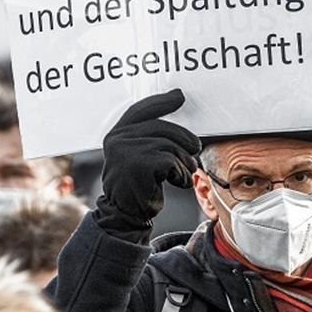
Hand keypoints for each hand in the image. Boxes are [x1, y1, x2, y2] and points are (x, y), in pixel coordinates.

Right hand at [97, 90, 200, 230]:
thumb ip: (146, 137)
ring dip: (185, 161)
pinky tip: (178, 182)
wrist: (124, 215)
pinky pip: (172, 161)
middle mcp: (118, 140)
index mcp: (116, 135)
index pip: (140, 110)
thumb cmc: (136, 186)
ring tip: (185, 173)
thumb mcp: (135, 156)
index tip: (179, 96)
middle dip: (184, 139)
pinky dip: (181, 173)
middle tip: (195, 150)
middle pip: (162, 128)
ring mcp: (127, 152)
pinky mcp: (140, 166)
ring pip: (170, 146)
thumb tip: (173, 110)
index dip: (161, 102)